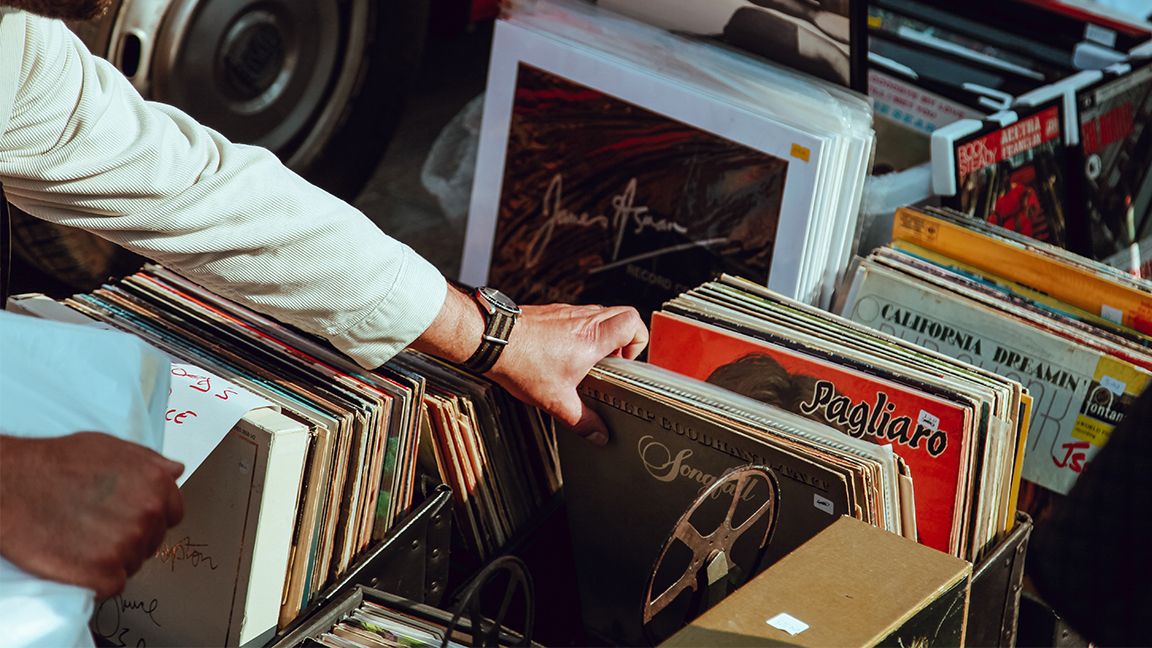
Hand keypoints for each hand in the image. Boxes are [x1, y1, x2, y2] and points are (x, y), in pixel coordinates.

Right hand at [0, 433, 184, 598]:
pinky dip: (96, 580)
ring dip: (112, 559)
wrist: (12, 485)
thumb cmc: (56, 463)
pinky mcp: (101, 573)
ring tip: (82, 542)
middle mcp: (148, 515)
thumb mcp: (111, 447)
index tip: (128, 519)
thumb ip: (149, 462)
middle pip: (151, 542)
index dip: (150, 519)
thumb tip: (176, 471)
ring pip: (132, 564)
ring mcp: (126, 545)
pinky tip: (78, 562)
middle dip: (130, 538)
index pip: (172, 516)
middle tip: (96, 530)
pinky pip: (112, 585)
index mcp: (156, 485)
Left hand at [410, 287, 647, 444]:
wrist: (491, 340)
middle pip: (622, 314)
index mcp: (593, 338)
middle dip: (624, 340)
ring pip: (599, 314)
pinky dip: (580, 332)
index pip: (633, 322)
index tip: (625, 363)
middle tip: (611, 362)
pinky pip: (577, 317)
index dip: (638, 341)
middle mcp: (583, 319)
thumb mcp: (557, 401)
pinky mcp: (551, 312)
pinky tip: (564, 355)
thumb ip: (582, 420)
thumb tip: (598, 434)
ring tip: (588, 361)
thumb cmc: (521, 363)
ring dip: (601, 336)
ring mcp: (567, 312)